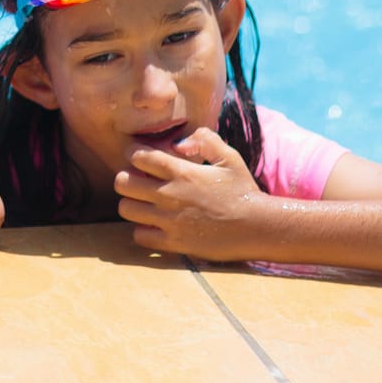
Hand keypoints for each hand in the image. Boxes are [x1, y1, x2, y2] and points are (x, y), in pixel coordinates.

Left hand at [114, 127, 266, 259]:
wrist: (258, 227)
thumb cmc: (243, 191)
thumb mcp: (230, 158)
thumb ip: (205, 140)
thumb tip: (180, 142)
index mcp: (182, 172)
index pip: (138, 156)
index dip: (133, 154)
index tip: (138, 158)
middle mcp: (170, 195)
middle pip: (123, 183)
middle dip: (125, 179)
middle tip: (135, 182)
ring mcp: (170, 220)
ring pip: (126, 209)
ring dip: (131, 205)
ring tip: (142, 204)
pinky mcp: (174, 242)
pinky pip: (140, 236)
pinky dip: (142, 231)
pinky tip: (153, 226)